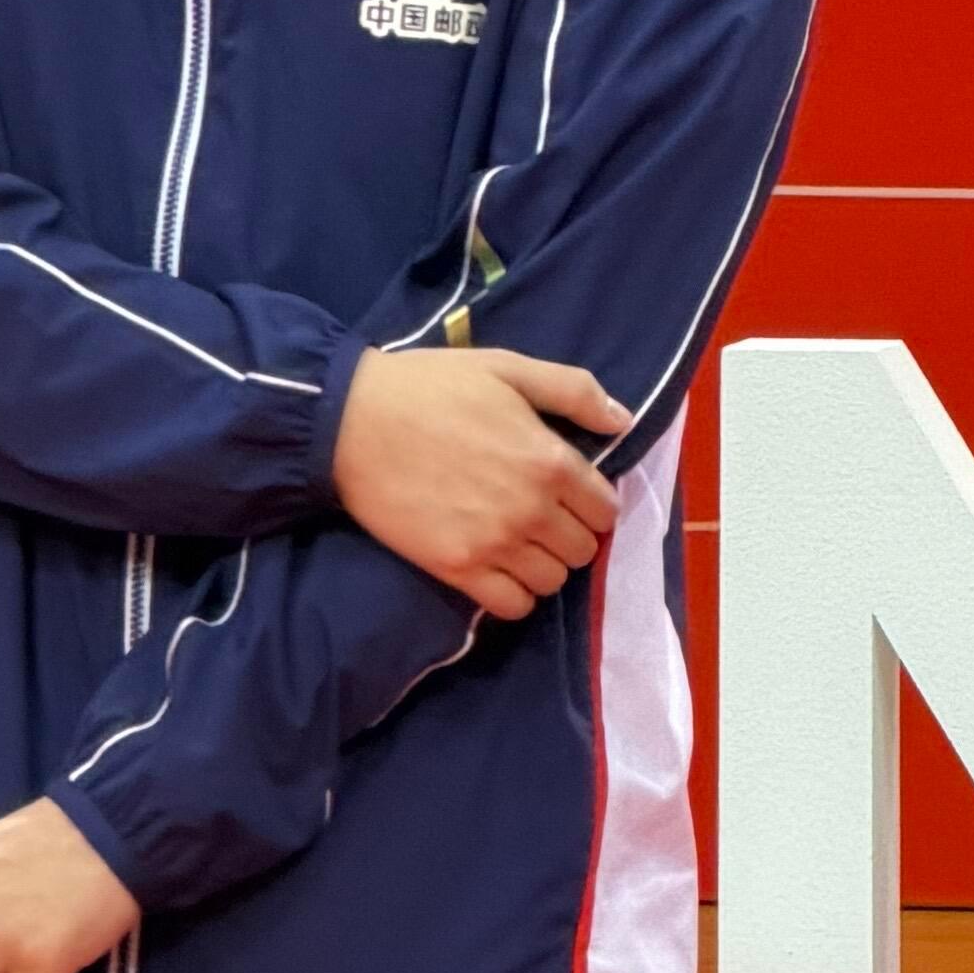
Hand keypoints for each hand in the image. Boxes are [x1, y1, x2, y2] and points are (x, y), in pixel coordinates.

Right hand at [332, 339, 629, 620]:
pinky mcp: (457, 569)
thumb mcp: (507, 367)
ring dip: (544, 564)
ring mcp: (494, 545)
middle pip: (583, 550)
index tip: (573, 495)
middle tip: (545, 517)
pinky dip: (516, 593)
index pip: (605, 509)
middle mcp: (531, 510)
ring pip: (552, 581)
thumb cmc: (430, 388)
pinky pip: (513, 605)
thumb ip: (572, 391)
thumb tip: (622, 420)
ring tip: (521, 544)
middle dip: (571, 534)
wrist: (351, 421)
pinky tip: (500, 568)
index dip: (595, 503)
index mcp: (550, 460)